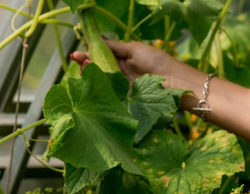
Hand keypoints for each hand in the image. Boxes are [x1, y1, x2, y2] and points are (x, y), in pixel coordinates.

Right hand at [70, 40, 185, 85]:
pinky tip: (90, 81)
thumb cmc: (156, 61)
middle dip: (85, 64)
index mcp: (124, 57)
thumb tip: (99, 41)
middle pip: (99, 67)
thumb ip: (116, 47)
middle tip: (76, 60)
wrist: (173, 81)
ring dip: (89, 74)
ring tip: (82, 69)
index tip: (77, 53)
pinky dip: (98, 88)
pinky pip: (108, 92)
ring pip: (101, 79)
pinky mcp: (124, 97)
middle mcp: (121, 71)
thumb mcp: (134, 49)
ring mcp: (121, 85)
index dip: (89, 53)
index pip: (102, 55)